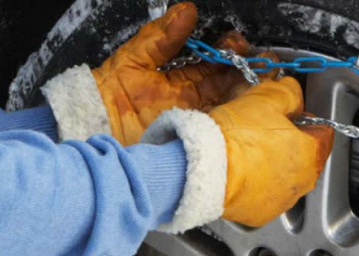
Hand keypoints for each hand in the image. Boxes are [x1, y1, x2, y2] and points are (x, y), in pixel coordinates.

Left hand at [93, 2, 249, 143]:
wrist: (95, 126)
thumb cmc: (109, 95)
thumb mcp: (135, 57)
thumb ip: (162, 36)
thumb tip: (187, 10)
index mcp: (176, 81)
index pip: (210, 64)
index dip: (227, 51)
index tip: (237, 42)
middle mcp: (188, 102)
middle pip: (225, 85)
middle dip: (245, 71)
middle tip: (261, 60)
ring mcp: (191, 122)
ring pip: (226, 107)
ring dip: (245, 94)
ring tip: (262, 80)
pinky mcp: (191, 140)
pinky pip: (217, 130)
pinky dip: (233, 119)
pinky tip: (246, 107)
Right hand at [208, 78, 333, 227]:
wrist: (205, 169)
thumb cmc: (236, 137)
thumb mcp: (267, 99)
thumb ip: (289, 93)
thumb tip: (293, 94)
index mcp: (310, 154)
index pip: (324, 134)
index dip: (306, 120)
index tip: (290, 116)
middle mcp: (301, 183)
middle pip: (305, 158)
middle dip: (289, 145)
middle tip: (264, 132)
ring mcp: (281, 202)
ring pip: (285, 179)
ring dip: (273, 167)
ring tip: (249, 154)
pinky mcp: (260, 215)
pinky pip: (265, 198)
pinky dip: (257, 186)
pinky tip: (241, 174)